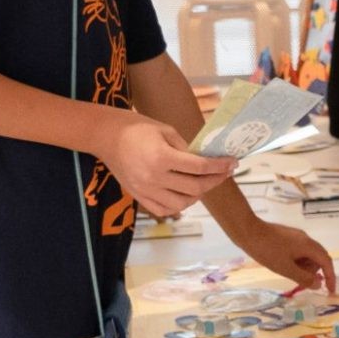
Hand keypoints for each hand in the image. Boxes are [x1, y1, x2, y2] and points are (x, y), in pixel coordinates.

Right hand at [102, 111, 234, 213]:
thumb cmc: (137, 128)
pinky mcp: (138, 196)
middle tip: (225, 172)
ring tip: (205, 182)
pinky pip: (164, 209)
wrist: (105, 136)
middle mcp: (154, 178)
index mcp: (162, 158)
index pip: (199, 167)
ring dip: (198, 195)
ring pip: (182, 203)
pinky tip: (185, 194)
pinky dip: (179, 205)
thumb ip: (186, 149)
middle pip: (195, 188)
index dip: (219, 166)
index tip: (233, 163)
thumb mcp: (166, 131)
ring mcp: (145, 190)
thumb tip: (206, 162)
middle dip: (215, 180)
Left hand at [233, 214, 335, 292]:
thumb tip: (318, 284)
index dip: (331, 277)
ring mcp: (296, 236)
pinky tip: (284, 265)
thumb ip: (303, 278)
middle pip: (318, 258)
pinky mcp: (287, 236)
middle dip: (314, 273)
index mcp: (308, 246)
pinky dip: (297, 261)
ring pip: (308, 254)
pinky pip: (299, 250)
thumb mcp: (285, 268)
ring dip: (304, 267)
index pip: (326, 262)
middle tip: (302, 284)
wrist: (248, 231)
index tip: (330, 290)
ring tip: (289, 274)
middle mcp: (306, 239)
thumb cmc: (267, 250)